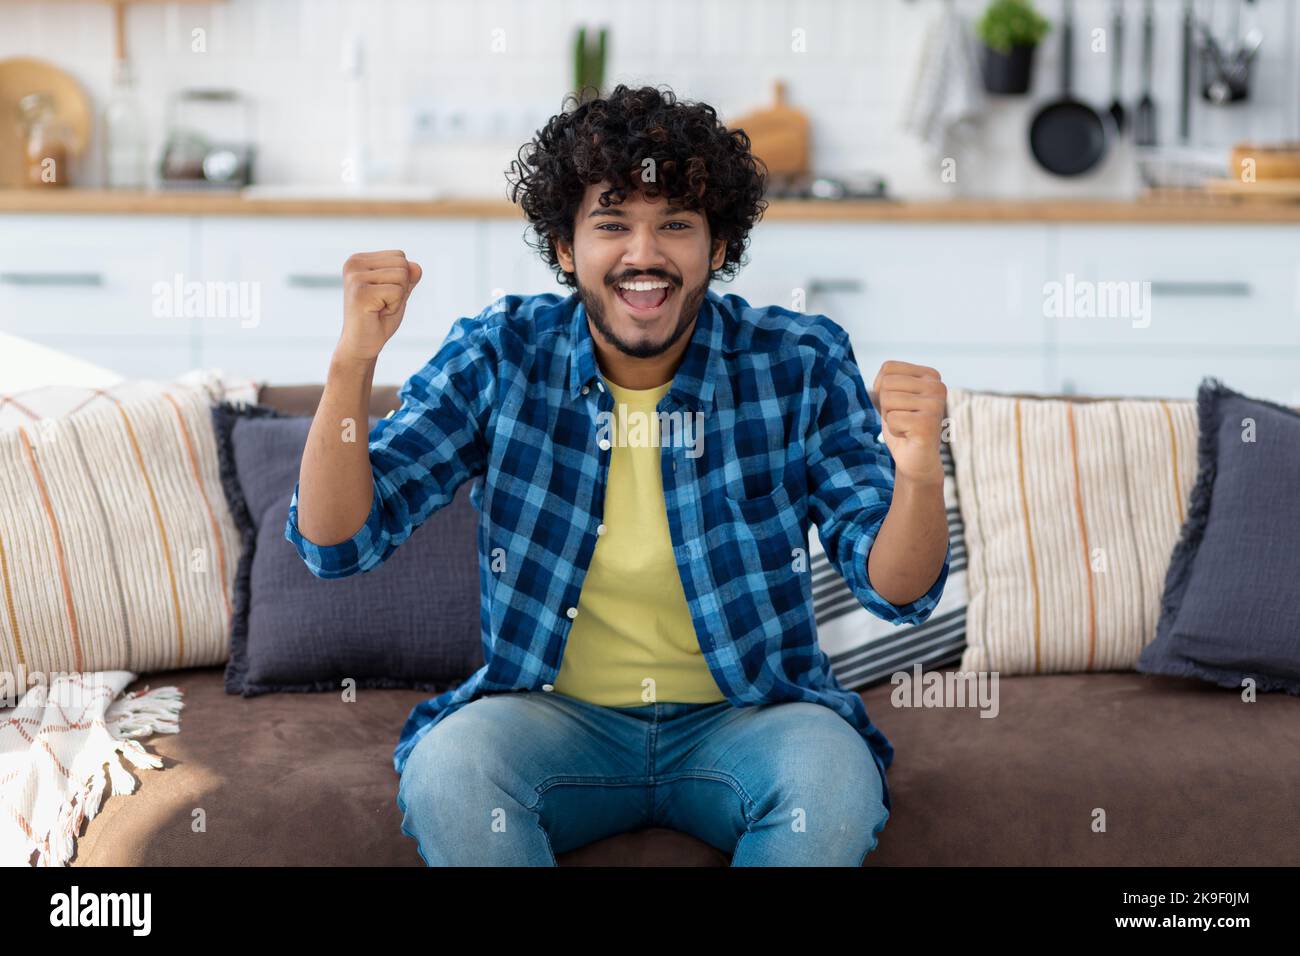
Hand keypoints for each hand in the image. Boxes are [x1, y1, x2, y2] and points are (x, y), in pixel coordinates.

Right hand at [336, 250, 422, 361]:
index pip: (399, 256)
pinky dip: (394, 307)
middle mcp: (353, 263)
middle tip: (382, 304)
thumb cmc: (378, 318)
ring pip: (402, 276)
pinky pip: (397, 291)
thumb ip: (408, 276)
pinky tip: (377, 314)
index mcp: (359, 259)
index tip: (383, 295)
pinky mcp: (360, 292)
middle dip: (400, 288)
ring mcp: (355, 277)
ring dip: (397, 298)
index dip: (400, 280)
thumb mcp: (398, 292)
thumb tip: (417, 267)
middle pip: (402, 264)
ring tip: (379, 308)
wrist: (361, 344)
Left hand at [870, 360, 945, 485]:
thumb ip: (887, 381)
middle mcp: (937, 386)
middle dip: (886, 405)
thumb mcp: (893, 397)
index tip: (898, 405)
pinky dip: (895, 431)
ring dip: (890, 418)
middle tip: (903, 419)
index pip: (888, 368)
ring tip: (906, 427)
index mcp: (931, 375)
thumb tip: (880, 379)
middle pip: (886, 384)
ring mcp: (935, 404)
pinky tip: (909, 436)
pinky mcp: (928, 423)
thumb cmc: (903, 427)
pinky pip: (893, 419)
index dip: (882, 389)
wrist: (917, 461)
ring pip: (887, 400)